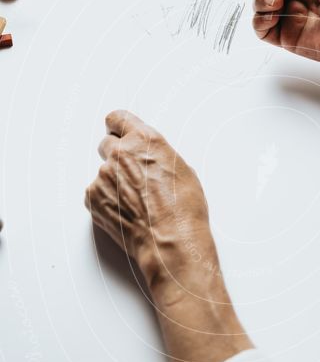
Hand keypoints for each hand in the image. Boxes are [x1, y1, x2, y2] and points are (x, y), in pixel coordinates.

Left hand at [85, 110, 218, 292]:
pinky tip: (127, 212)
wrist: (170, 242)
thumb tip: (151, 159)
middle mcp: (120, 153)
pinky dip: (107, 200)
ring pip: (104, 172)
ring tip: (136, 203)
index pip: (118, 118)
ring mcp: (103, 176)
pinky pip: (96, 193)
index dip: (118, 127)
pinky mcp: (93, 198)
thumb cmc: (184, 210)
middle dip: (117, 156)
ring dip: (114, 182)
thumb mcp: (183, 170)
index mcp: (145, 140)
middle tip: (132, 175)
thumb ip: (158, 156)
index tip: (117, 131)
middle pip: (107, 144)